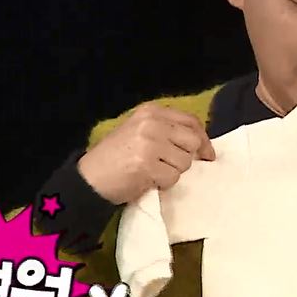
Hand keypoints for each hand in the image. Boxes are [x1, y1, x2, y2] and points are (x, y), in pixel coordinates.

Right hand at [78, 103, 215, 203]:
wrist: (89, 178)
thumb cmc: (115, 157)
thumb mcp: (139, 131)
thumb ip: (166, 130)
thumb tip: (201, 143)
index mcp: (151, 111)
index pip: (191, 121)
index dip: (203, 139)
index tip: (207, 154)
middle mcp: (152, 123)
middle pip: (192, 141)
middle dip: (186, 157)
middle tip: (171, 165)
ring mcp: (150, 143)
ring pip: (185, 162)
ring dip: (173, 172)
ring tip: (154, 171)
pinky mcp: (147, 165)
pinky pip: (173, 178)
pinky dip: (163, 184)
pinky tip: (148, 179)